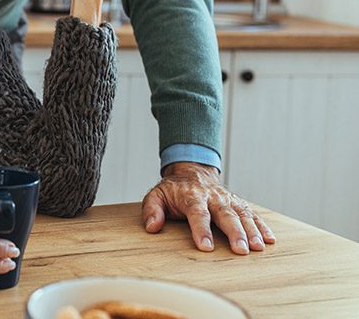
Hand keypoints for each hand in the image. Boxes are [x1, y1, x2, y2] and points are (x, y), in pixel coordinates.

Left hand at [141, 162, 275, 254]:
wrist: (192, 172)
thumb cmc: (173, 190)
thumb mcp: (156, 195)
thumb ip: (152, 209)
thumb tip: (152, 227)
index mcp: (192, 196)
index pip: (197, 213)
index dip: (201, 230)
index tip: (205, 247)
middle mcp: (213, 197)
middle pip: (225, 215)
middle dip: (234, 233)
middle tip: (241, 250)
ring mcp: (228, 199)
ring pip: (242, 214)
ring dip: (252, 231)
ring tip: (258, 248)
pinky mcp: (238, 203)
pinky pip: (252, 214)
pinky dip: (262, 226)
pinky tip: (270, 240)